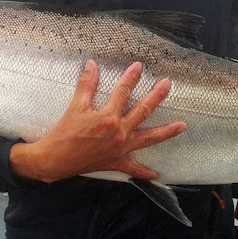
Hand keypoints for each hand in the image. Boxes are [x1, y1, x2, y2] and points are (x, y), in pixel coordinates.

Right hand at [9, 60, 185, 182]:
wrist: (55, 159)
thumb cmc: (64, 133)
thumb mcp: (74, 106)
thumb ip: (85, 84)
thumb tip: (91, 64)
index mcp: (108, 116)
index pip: (123, 91)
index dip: (131, 77)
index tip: (138, 66)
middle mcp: (119, 132)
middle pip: (143, 110)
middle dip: (157, 96)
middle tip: (168, 84)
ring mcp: (121, 148)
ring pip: (148, 138)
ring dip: (166, 131)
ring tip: (182, 125)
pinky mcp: (116, 162)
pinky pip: (134, 168)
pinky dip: (145, 172)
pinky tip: (156, 174)